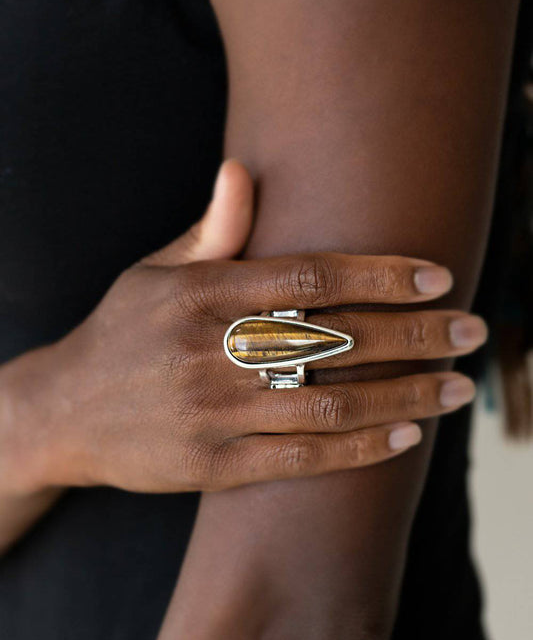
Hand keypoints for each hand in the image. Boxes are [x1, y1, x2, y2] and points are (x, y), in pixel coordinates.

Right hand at [4, 161, 485, 494]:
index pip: (308, 277)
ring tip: (453, 388)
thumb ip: (209, 234)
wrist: (65, 414)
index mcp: (199, 295)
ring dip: (402, 396)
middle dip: (413, 335)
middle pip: (333, 341)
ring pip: (327, 405)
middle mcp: (207, 352)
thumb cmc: (121, 335)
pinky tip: (404, 437)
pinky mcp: (212, 466)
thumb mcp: (153, 275)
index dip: (380, 274)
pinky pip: (299, 460)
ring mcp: (211, 414)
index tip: (437, 277)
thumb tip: (243, 172)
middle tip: (471, 332)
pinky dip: (358, 450)